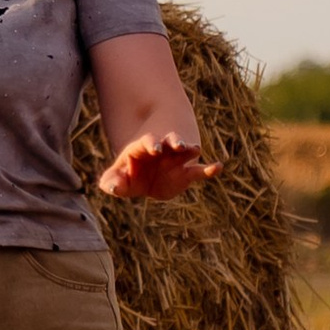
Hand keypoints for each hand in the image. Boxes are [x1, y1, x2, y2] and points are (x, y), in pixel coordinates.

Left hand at [99, 133, 216, 201]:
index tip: (156, 148)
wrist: (146, 176)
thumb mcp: (116, 178)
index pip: (149, 142)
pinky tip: (218, 167)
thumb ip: (111, 181)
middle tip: (178, 144)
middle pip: (170, 141)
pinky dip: (209, 169)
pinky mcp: (186, 173)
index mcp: (144, 147)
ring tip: (195, 150)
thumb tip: (111, 187)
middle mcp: (163, 150)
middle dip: (174, 141)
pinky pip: (199, 171)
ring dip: (190, 149)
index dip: (152, 143)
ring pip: (186, 151)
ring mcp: (176, 159)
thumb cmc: (129, 174)